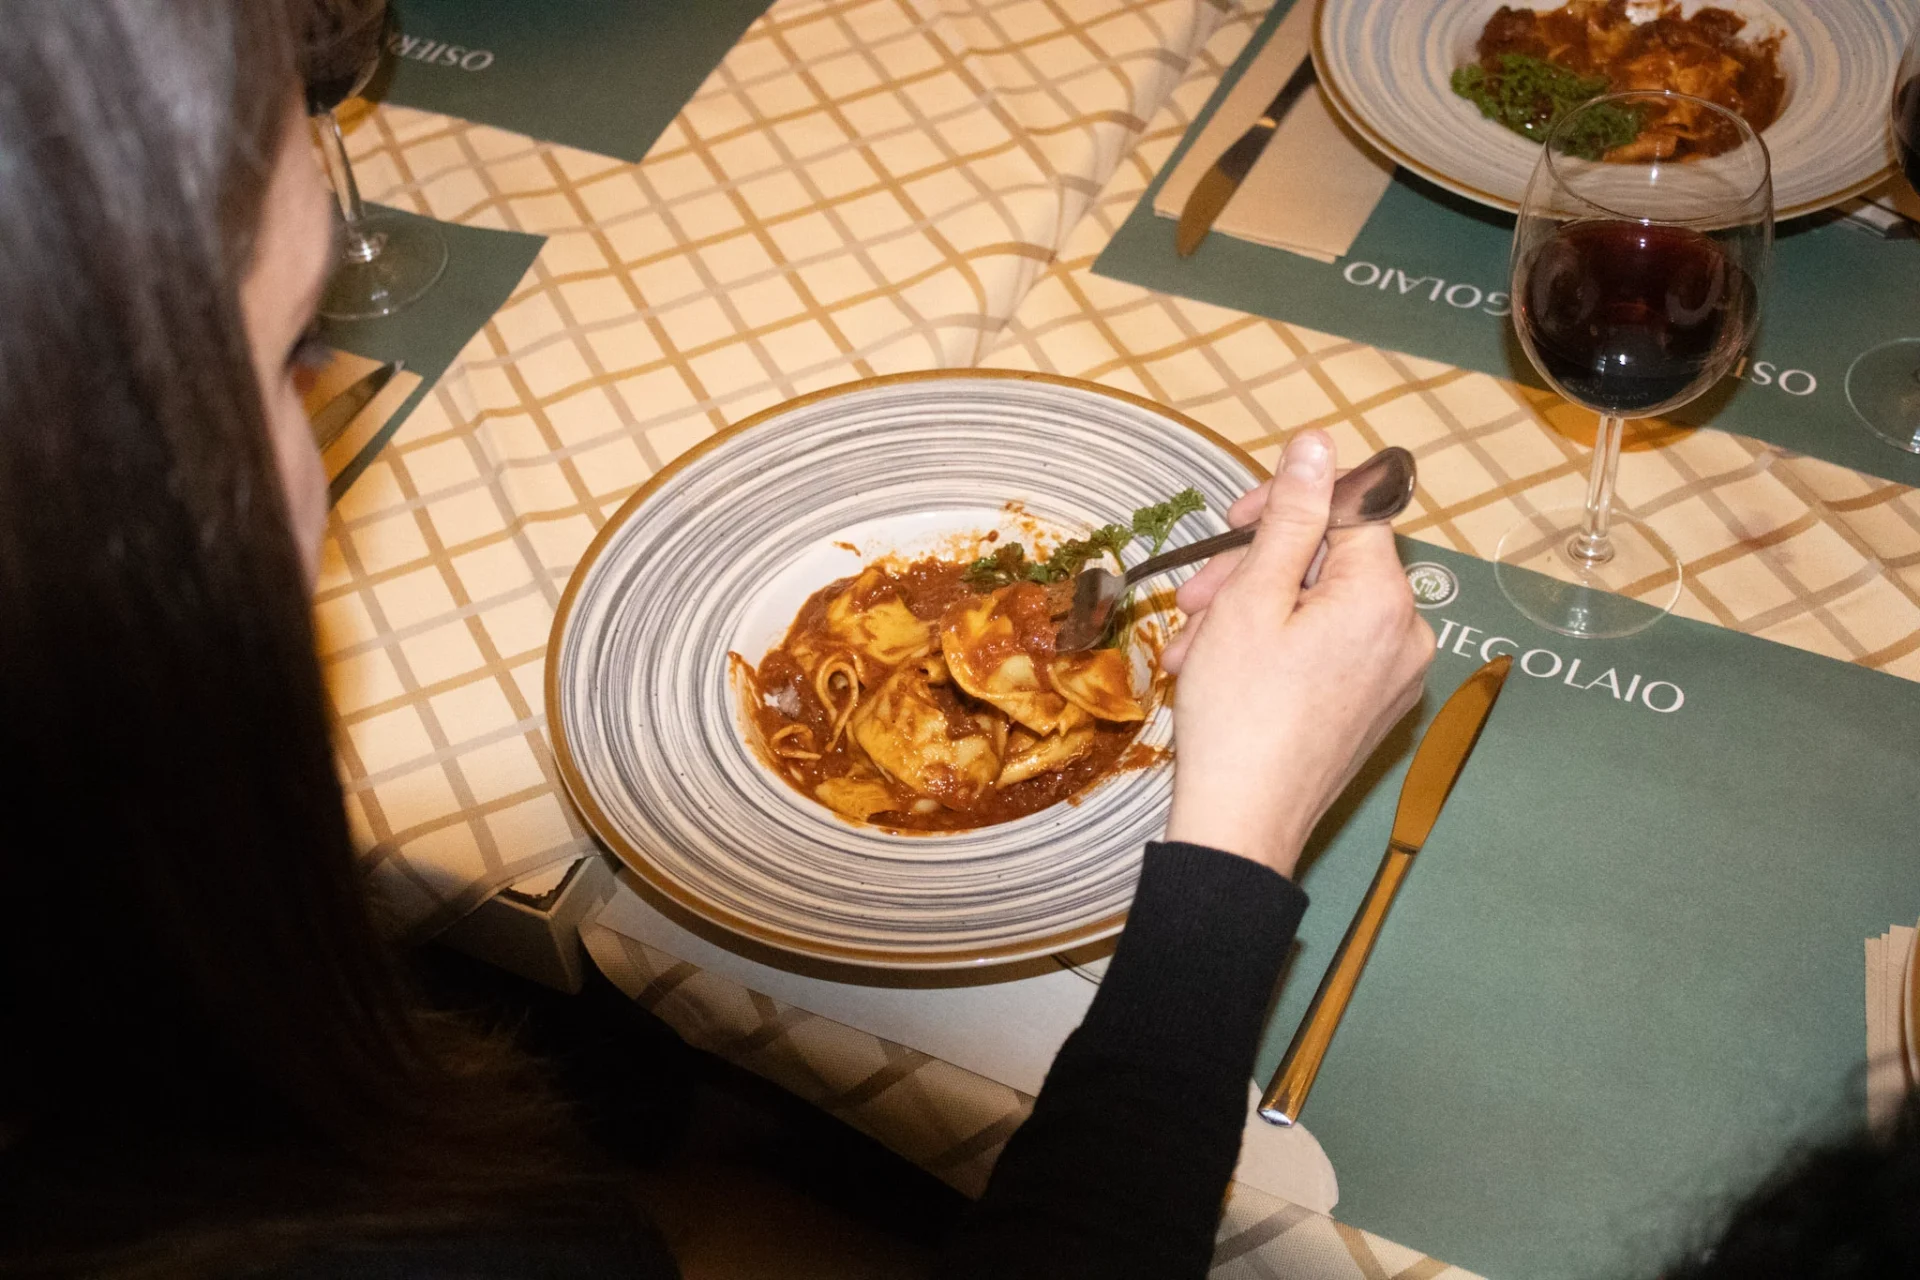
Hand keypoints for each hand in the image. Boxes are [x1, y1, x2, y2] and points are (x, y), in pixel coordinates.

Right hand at [1160, 430, 1433, 878]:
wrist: (1242, 824)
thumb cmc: (1240, 712)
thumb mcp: (1253, 597)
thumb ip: (1289, 516)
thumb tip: (1317, 445)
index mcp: (1385, 598)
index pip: (1351, 510)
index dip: (1287, 504)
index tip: (1231, 524)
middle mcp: (1407, 634)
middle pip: (1331, 562)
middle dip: (1256, 569)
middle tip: (1194, 599)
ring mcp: (1394, 678)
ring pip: (1320, 609)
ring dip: (1252, 613)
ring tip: (1192, 648)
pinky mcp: (1373, 710)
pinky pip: (1326, 652)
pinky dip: (1274, 649)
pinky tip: (1217, 672)